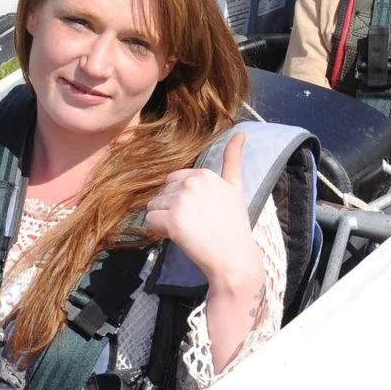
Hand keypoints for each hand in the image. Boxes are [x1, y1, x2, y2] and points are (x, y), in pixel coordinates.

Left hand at [143, 131, 261, 298]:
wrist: (234, 258)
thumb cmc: (234, 225)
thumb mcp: (236, 187)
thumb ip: (233, 159)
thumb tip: (241, 131)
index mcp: (204, 173)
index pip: (175, 181)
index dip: (183, 200)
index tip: (201, 214)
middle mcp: (192, 182)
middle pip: (163, 192)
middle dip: (172, 207)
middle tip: (194, 224)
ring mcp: (181, 200)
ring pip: (155, 206)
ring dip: (165, 219)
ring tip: (189, 231)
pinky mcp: (172, 219)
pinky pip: (150, 220)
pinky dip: (158, 230)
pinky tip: (178, 236)